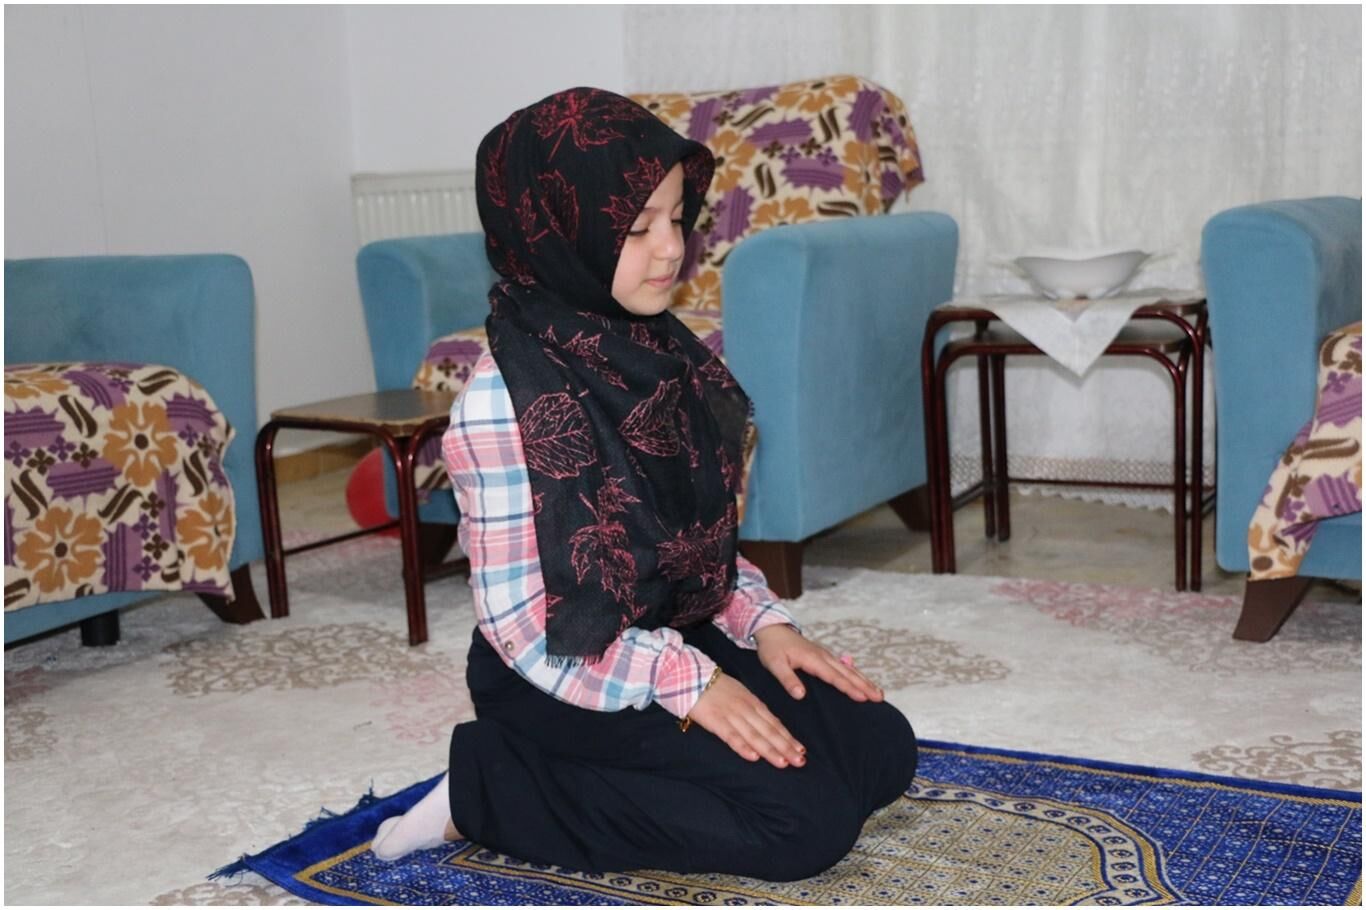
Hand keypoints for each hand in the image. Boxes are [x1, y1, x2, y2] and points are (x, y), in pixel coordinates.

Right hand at [686, 674, 806, 768]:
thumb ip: (752, 708)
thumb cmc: (715, 687)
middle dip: (785, 747)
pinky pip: (731, 736)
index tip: (801, 749)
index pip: (774, 722)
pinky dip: (743, 747)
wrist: (689, 676)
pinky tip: (754, 757)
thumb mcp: (739, 693)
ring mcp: (731, 715)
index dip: (788, 737)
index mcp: (752, 702)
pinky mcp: (715, 721)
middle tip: (799, 761)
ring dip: (770, 750)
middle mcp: (745, 709)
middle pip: (768, 731)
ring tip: (783, 762)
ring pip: (754, 736)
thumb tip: (767, 724)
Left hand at [754, 624, 883, 702]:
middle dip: (864, 685)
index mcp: (813, 659)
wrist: (772, 629)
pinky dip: (856, 675)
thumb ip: (788, 679)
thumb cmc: (772, 648)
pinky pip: (844, 667)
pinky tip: (863, 682)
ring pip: (849, 670)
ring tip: (878, 693)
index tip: (863, 698)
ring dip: (864, 681)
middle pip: (847, 673)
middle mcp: (824, 657)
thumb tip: (801, 695)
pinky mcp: (824, 657)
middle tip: (879, 698)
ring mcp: (826, 656)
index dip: (849, 688)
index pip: (834, 677)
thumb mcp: (774, 664)